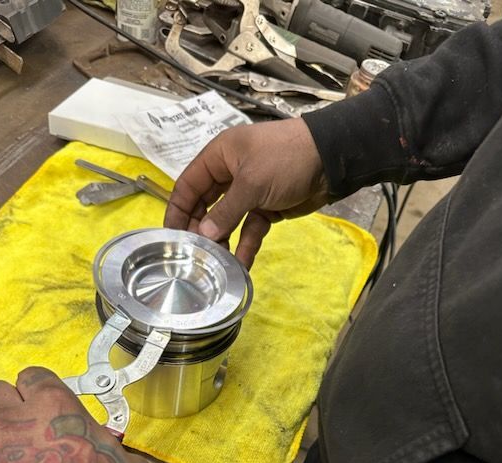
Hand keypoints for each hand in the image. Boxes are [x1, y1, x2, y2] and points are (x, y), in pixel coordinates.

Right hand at [164, 117, 327, 266]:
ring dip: (222, 241)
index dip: (177, 210)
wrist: (331, 160)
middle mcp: (230, 174)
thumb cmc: (285, 159)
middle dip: (199, 230)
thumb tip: (204, 236)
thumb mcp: (252, 183)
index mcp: (219, 157)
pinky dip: (246, 245)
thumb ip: (226, 212)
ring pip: (227, 221)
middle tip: (192, 255)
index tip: (170, 236)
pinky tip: (241, 265)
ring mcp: (248, 192)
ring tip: (214, 263)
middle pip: (205, 206)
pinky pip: (250, 229)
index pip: (188, 185)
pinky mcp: (266, 208)